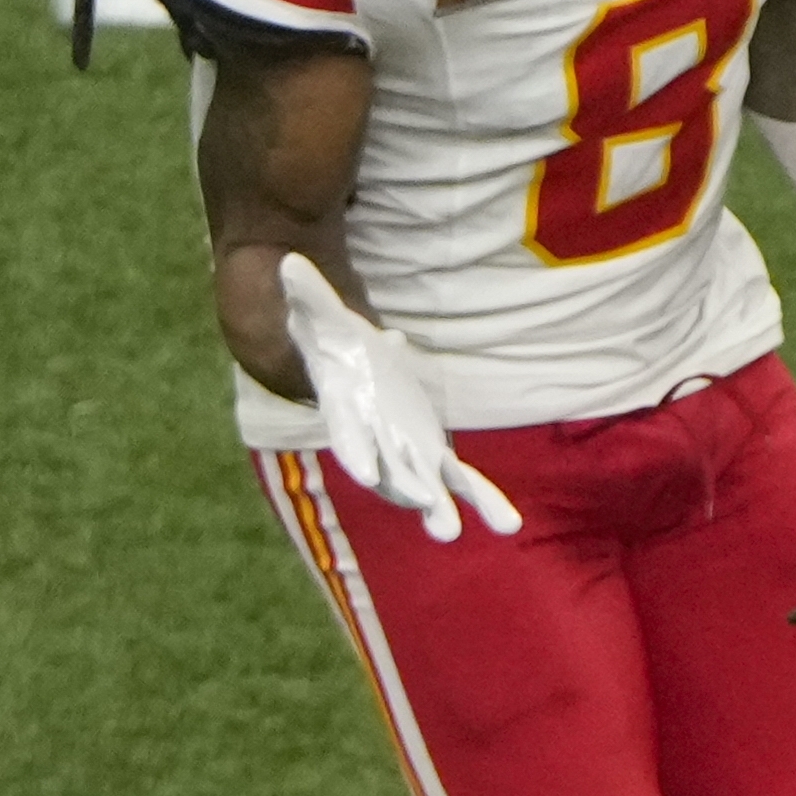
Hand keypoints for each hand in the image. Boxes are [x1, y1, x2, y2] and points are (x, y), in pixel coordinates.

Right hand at [279, 254, 520, 542]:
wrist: (348, 368)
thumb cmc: (332, 342)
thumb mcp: (323, 315)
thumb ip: (308, 294)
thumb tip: (287, 262)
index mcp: (348, 413)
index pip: (350, 436)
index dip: (359, 452)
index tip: (366, 475)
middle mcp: (376, 442)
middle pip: (392, 471)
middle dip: (410, 491)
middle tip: (433, 512)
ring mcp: (406, 452)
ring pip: (429, 485)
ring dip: (444, 508)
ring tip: (459, 532)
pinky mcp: (432, 453)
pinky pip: (460, 479)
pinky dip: (483, 499)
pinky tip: (508, 524)